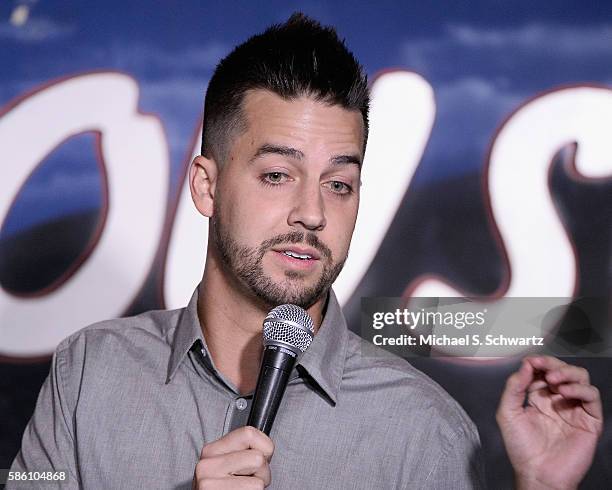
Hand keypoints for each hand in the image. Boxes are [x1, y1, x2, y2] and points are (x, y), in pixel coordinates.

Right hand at [192, 426, 273, 488]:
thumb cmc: (225, 489)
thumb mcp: (229, 465)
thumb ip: (243, 452)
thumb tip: (266, 448)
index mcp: (211, 451)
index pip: (249, 433)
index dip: (263, 448)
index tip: (258, 460)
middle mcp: (206, 464)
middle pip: (258, 458)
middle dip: (262, 473)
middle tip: (248, 482)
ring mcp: (209, 483)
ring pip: (259, 480)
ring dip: (258, 487)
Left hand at [496, 356, 602, 489]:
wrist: (537, 473)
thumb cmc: (521, 448)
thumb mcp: (508, 413)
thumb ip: (514, 387)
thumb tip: (524, 365)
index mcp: (538, 397)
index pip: (542, 371)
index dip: (537, 363)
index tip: (530, 360)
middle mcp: (558, 400)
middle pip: (562, 370)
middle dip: (552, 364)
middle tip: (542, 365)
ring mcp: (574, 409)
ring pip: (580, 378)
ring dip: (567, 372)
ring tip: (554, 379)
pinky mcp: (589, 420)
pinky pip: (592, 397)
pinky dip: (580, 389)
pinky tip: (565, 392)